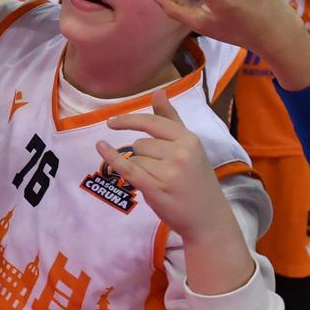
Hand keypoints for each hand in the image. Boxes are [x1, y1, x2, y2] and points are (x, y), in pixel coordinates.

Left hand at [97, 91, 231, 239]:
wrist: (208, 217)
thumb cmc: (196, 180)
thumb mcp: (190, 147)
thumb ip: (171, 119)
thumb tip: (159, 91)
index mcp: (189, 139)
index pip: (152, 123)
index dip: (129, 121)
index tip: (111, 123)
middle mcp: (180, 152)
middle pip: (140, 143)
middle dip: (143, 156)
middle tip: (163, 173)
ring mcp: (168, 171)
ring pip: (134, 159)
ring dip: (140, 170)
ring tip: (161, 182)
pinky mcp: (156, 188)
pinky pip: (127, 168)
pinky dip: (112, 158)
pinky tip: (101, 147)